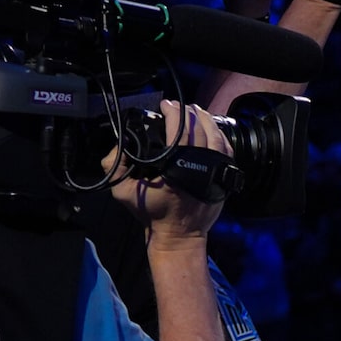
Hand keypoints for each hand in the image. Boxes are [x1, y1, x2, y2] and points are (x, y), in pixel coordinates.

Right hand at [107, 99, 230, 241]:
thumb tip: (117, 145)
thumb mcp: (124, 193)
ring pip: (216, 136)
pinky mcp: (224, 177)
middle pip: (199, 129)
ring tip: (195, 110)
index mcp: (175, 167)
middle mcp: (199, 167)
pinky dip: (219, 134)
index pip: (179, 131)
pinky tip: (211, 127)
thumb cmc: (153, 213)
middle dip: (188, 113)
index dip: (173, 113)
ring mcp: (215, 172)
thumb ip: (114, 166)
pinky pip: (226, 149)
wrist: (180, 235)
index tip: (166, 104)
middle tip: (178, 106)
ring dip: (205, 119)